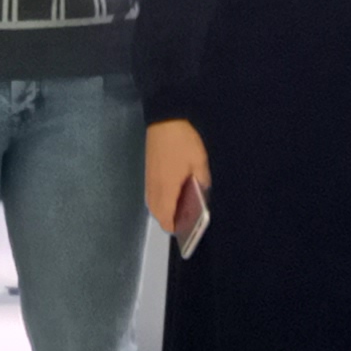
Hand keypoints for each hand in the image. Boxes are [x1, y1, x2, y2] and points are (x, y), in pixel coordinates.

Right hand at [146, 119, 212, 237]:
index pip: (165, 218)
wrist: (165, 119)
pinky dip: (161, 200)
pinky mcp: (148, 172)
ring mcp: (149, 180)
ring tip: (181, 208)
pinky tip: (174, 194)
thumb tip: (202, 192)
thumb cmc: (183, 142)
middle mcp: (154, 188)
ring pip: (153, 205)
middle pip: (157, 214)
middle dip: (170, 220)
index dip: (175, 228)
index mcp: (167, 189)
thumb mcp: (200, 161)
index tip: (187, 230)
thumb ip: (202, 179)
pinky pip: (152, 195)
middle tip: (187, 218)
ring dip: (164, 210)